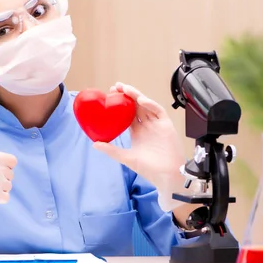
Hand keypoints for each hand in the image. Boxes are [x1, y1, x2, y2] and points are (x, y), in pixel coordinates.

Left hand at [93, 82, 185, 210]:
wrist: (168, 175)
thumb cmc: (150, 169)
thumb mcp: (126, 158)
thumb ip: (111, 150)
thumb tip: (94, 144)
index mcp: (137, 132)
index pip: (126, 114)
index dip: (119, 105)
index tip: (109, 96)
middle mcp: (146, 126)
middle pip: (135, 106)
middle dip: (127, 95)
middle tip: (116, 87)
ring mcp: (156, 125)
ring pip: (146, 105)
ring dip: (136, 96)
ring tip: (126, 89)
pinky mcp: (166, 125)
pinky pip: (158, 111)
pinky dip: (150, 104)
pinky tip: (141, 100)